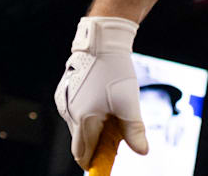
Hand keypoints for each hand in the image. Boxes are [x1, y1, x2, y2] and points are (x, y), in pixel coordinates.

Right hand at [54, 17, 149, 168]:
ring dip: (91, 130)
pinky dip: (86, 117)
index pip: (82, 153)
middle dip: (94, 147)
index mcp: (84, 120)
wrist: (101, 44)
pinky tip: (102, 107)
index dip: (91, 162)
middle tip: (112, 147)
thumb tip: (143, 152)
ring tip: (111, 123)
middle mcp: (69, 114)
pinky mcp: (64, 93)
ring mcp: (64, 103)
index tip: (101, 166)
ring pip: (77, 126)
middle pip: (79, 141)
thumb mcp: (130, 103)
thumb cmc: (116, 73)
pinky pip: (74, 112)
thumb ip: (134, 130)